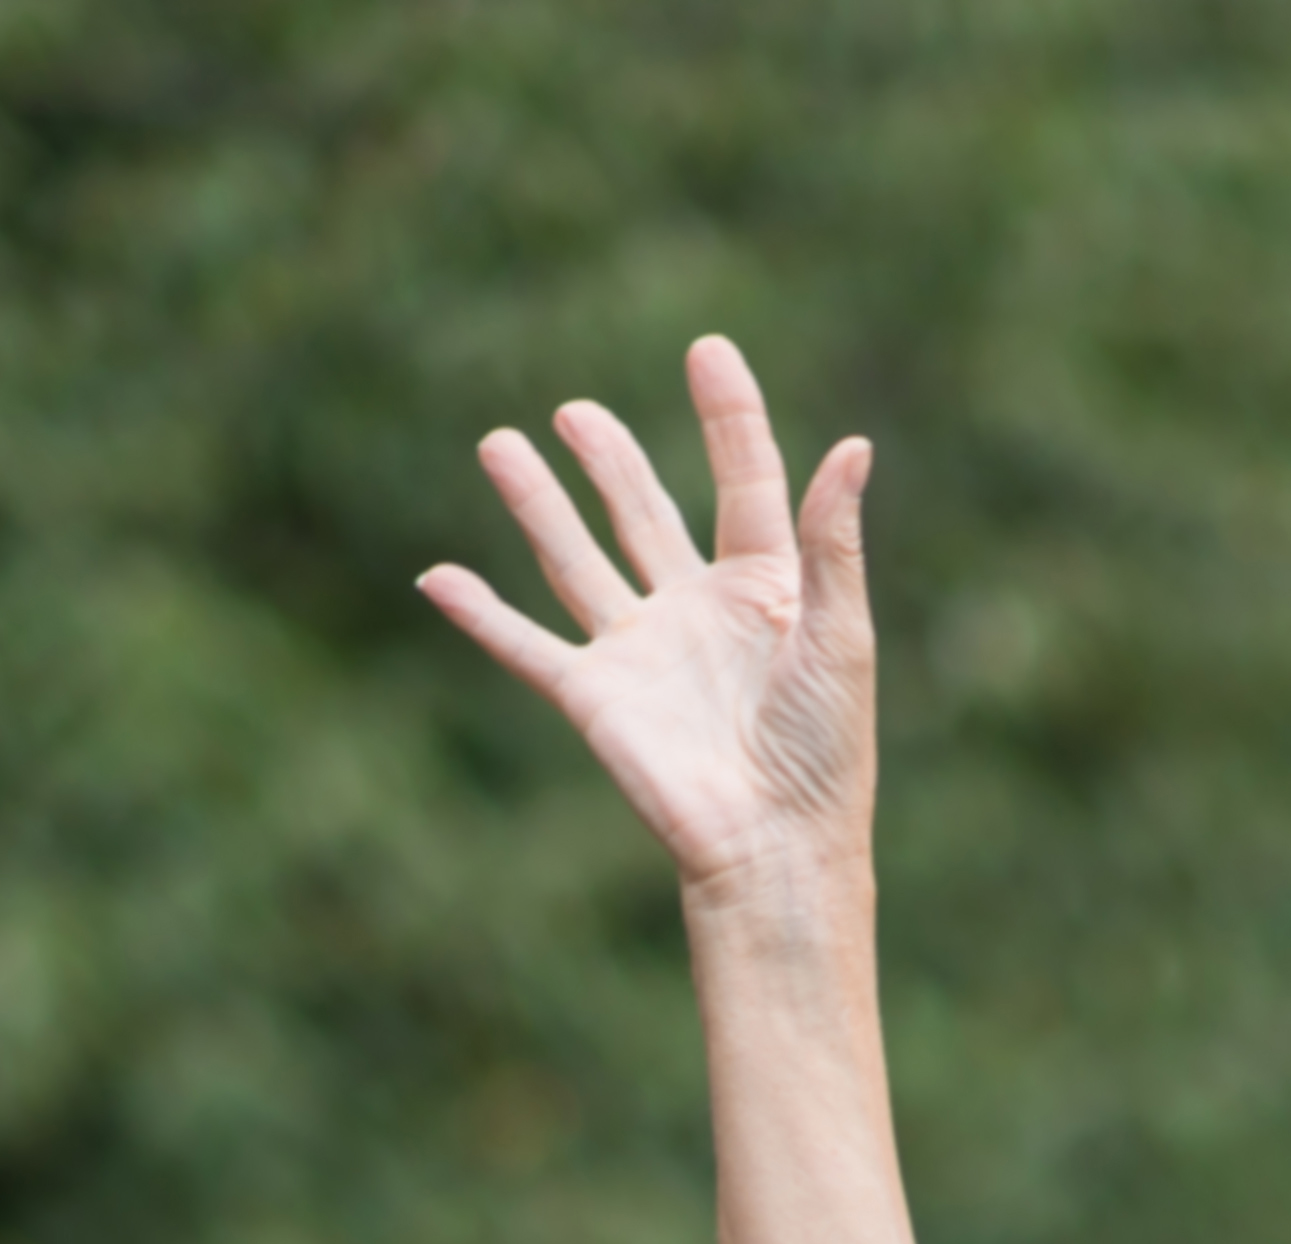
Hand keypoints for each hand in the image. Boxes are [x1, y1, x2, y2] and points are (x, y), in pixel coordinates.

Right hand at [422, 336, 873, 901]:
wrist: (776, 847)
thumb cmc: (825, 753)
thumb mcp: (839, 636)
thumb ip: (832, 543)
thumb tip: (853, 446)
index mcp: (765, 590)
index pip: (743, 483)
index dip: (729, 418)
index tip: (708, 350)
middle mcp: (696, 611)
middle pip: (644, 513)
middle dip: (611, 461)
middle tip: (580, 412)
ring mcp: (640, 651)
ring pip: (576, 559)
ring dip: (538, 506)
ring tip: (499, 443)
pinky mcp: (595, 697)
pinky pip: (525, 645)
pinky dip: (479, 614)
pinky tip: (436, 576)